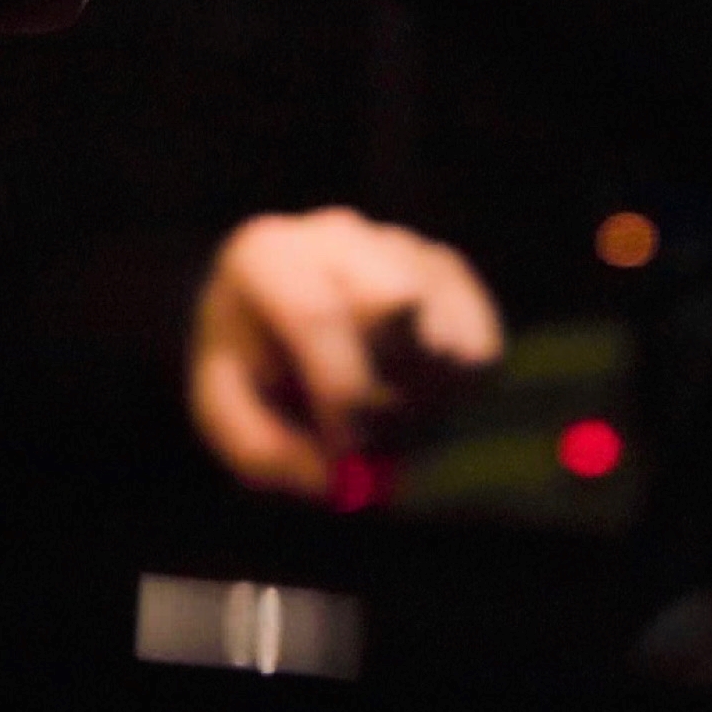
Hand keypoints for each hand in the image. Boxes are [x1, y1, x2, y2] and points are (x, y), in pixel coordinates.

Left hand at [188, 206, 504, 498]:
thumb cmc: (252, 376)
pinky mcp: (448, 273)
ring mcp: (398, 246)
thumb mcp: (230, 418)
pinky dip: (455, 393)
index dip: (341, 392)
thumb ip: (263, 450)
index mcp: (264, 256)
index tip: (347, 451)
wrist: (280, 336)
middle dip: (387, 391)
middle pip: (393, 306)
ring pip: (444, 336)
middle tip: (369, 438)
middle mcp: (335, 234)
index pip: (316, 313)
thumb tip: (338, 477)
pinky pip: (481, 348)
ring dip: (421, 401)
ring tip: (378, 415)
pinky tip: (407, 392)